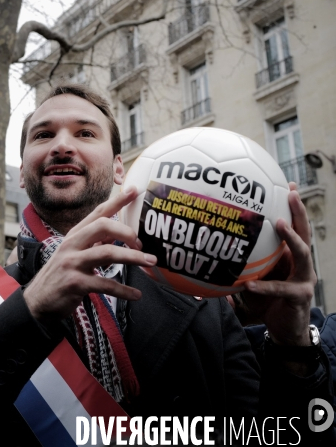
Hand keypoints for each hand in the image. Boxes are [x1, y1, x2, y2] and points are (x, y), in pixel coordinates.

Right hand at [24, 187, 155, 320]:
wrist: (37, 303)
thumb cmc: (61, 276)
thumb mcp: (74, 253)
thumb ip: (94, 242)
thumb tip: (121, 233)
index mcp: (75, 235)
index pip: (98, 212)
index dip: (117, 201)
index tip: (134, 191)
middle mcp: (72, 244)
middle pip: (103, 226)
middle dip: (127, 232)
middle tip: (142, 243)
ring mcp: (72, 263)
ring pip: (107, 253)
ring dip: (133, 258)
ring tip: (150, 263)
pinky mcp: (75, 283)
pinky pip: (105, 283)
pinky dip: (124, 290)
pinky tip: (136, 294)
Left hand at [242, 182, 314, 346]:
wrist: (284, 332)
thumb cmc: (267, 302)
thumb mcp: (254, 279)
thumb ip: (241, 264)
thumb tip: (212, 248)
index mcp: (291, 256)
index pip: (295, 226)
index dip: (293, 206)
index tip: (287, 184)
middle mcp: (302, 264)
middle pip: (305, 231)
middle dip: (298, 211)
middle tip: (290, 193)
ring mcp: (305, 279)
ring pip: (303, 253)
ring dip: (291, 237)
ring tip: (278, 224)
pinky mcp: (300, 296)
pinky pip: (282, 288)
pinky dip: (265, 286)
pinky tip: (249, 284)